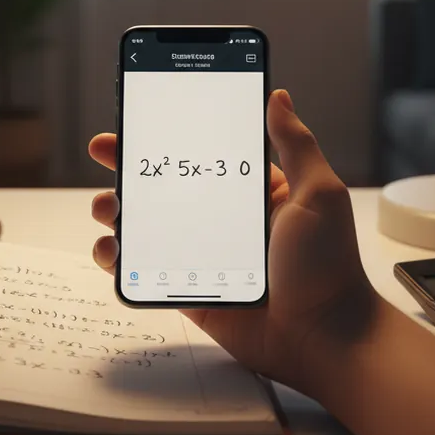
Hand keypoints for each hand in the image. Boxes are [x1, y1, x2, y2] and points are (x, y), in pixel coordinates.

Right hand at [89, 88, 380, 396]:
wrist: (325, 339)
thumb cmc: (329, 265)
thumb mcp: (318, 193)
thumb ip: (296, 144)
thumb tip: (278, 96)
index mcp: (250, 190)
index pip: (201, 152)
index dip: (169, 134)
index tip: (141, 116)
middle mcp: (222, 217)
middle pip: (164, 184)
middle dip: (129, 164)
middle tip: (105, 149)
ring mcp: (202, 253)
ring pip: (147, 224)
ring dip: (117, 209)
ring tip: (107, 205)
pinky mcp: (189, 289)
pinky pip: (145, 269)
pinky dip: (120, 259)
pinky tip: (111, 249)